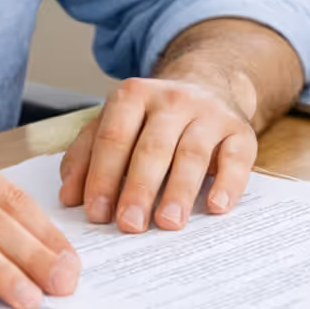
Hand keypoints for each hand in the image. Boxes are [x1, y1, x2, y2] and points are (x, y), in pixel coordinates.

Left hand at [58, 73, 258, 232]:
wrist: (209, 83)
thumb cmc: (153, 118)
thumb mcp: (116, 124)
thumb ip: (87, 155)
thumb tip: (69, 197)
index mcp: (133, 95)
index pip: (113, 138)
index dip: (102, 177)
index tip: (96, 214)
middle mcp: (172, 99)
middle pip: (152, 147)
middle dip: (138, 189)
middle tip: (129, 225)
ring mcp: (209, 113)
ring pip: (192, 153)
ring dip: (179, 191)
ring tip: (168, 223)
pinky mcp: (240, 130)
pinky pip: (236, 157)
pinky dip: (227, 183)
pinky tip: (216, 207)